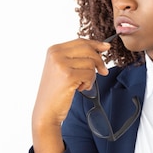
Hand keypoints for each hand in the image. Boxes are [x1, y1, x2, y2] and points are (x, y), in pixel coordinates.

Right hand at [31, 38, 110, 152]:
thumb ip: (77, 57)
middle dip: (99, 61)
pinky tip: (80, 89)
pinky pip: (90, 74)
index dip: (96, 44)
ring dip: (91, 76)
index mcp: (54, 50)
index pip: (80, 41)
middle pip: (88, 49)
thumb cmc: (56, 91)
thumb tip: (102, 47)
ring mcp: (61, 64)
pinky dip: (89, 83)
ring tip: (82, 84)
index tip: (106, 47)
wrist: (46, 110)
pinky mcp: (68, 76)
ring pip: (91, 63)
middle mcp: (56, 54)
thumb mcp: (63, 68)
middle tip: (103, 72)